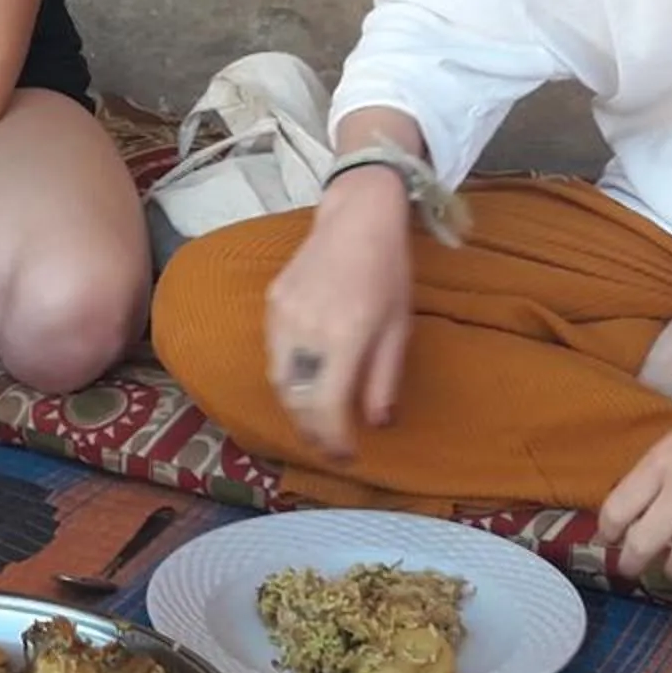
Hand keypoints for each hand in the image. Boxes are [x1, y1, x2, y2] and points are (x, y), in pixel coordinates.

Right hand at [262, 185, 416, 457]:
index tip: (347, 455)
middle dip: (312, 431)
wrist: (357, 217)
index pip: (327, 406)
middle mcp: (306, 330)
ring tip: (318, 422)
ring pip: (279, 380)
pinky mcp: (272, 304)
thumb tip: (375, 424)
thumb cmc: (388, 272)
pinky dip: (289, 378)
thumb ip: (384, 379)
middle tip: (330, 447)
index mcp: (345, 336)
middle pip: (296, 400)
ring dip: (297, 408)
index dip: (334, 439)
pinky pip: (275, 354)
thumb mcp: (399, 329)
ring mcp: (283, 316)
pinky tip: (307, 382)